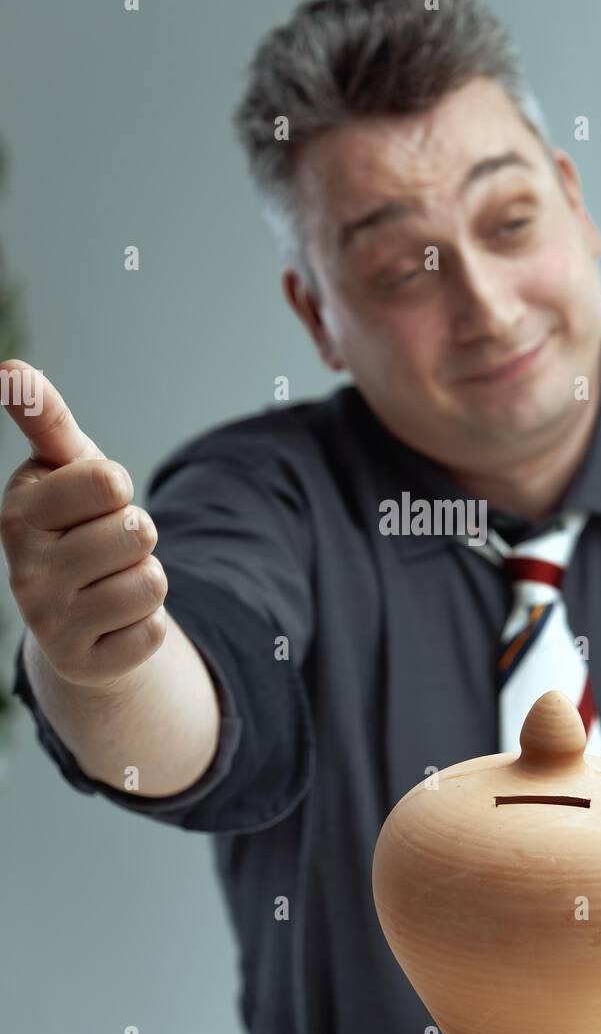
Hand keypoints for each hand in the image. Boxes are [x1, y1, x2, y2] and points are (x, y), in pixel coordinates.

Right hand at [0, 359, 166, 686]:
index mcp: (18, 514)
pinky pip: (154, 630)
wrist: (74, 614)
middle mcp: (23, 573)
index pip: (109, 481)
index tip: (93, 503)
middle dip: (137, 536)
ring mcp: (49, 624)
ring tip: (111, 583)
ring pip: (151, 581)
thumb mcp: (65, 469)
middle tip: (106, 550)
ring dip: (146, 578)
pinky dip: (147, 623)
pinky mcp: (83, 665)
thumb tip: (11, 368)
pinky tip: (114, 622)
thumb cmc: (75, 523)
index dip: (117, 489)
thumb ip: (46, 419)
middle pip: (137, 532)